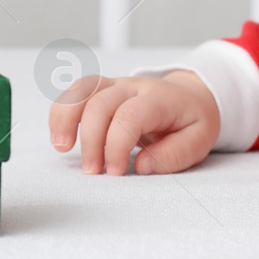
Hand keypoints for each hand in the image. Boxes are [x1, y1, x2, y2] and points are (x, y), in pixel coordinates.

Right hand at [48, 70, 220, 175]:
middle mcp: (133, 87)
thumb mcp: (199, 140)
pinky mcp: (102, 90)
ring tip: (62, 148)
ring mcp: (115, 85)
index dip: (117, 146)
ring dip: (66, 119)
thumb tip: (141, 166)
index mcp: (159, 99)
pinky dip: (61, 111)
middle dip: (91, 141)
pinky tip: (59, 136)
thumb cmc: (191, 120)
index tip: (116, 172)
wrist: (189, 96)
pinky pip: (75, 92)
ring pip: (82, 89)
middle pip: (100, 104)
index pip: (130, 116)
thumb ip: (174, 155)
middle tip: (94, 172)